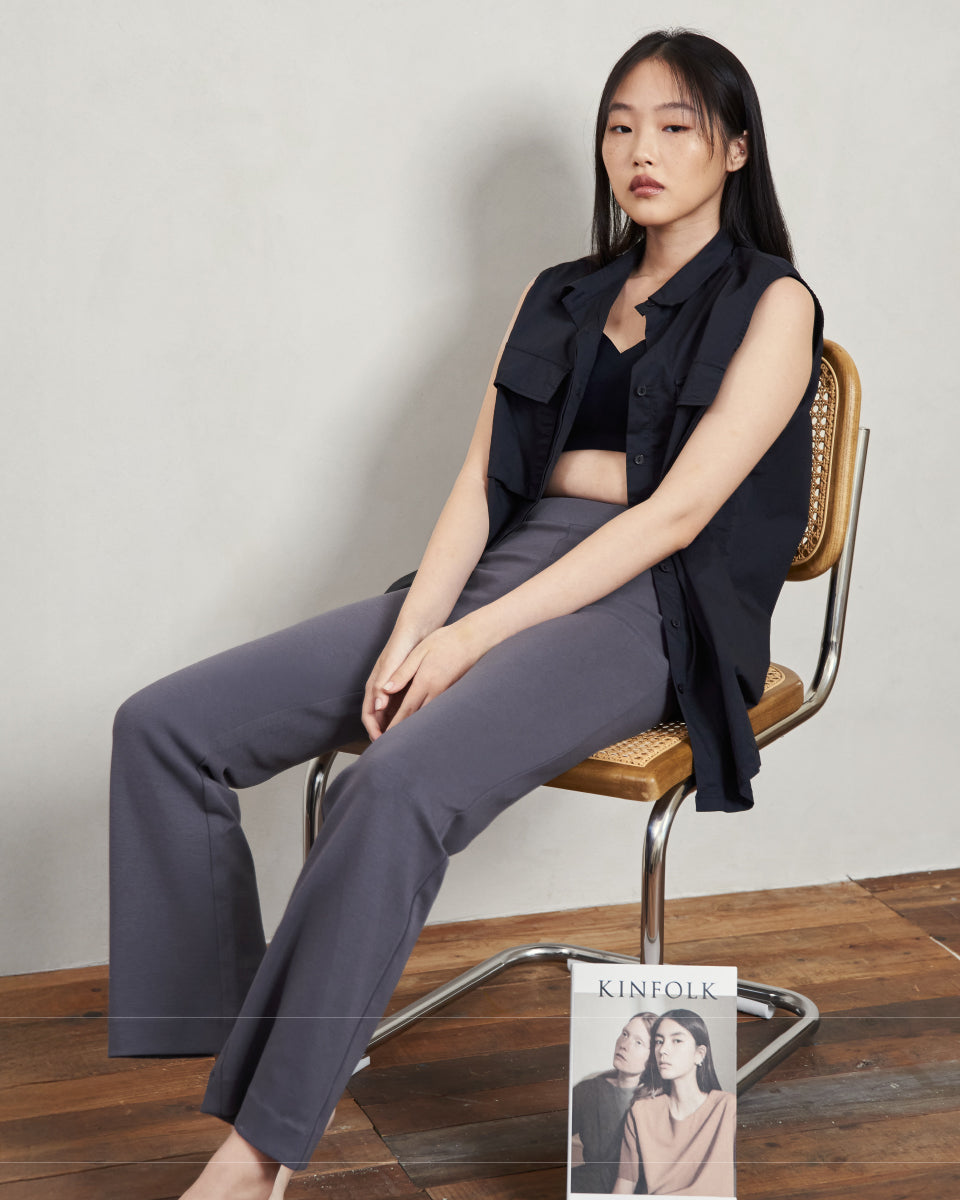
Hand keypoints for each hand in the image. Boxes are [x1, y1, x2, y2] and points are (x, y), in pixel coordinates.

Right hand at [362, 627, 424, 741]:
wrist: (416, 630)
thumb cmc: (401, 646)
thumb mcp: (391, 666)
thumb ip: (383, 685)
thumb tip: (376, 707)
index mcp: (374, 686)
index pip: (368, 715)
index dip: (373, 730)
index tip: (380, 742)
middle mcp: (381, 689)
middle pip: (378, 718)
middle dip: (383, 733)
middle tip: (392, 747)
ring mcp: (393, 689)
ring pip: (390, 714)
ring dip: (393, 726)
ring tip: (403, 740)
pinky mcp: (404, 686)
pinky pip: (402, 707)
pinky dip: (405, 717)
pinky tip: (415, 723)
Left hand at [376, 617, 490, 734]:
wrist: (476, 639)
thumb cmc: (446, 641)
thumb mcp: (420, 652)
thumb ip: (402, 671)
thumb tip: (385, 689)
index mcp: (424, 682)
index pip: (406, 709)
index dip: (395, 725)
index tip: (385, 738)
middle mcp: (436, 691)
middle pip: (416, 716)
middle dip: (403, 730)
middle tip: (392, 742)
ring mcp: (446, 693)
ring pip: (427, 714)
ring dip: (415, 725)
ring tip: (405, 735)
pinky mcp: (453, 691)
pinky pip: (437, 708)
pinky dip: (427, 716)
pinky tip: (422, 718)